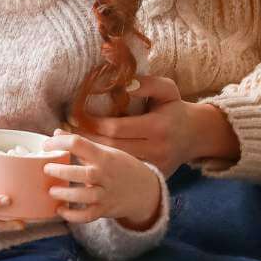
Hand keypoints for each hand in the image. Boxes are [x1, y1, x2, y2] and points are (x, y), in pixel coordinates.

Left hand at [43, 133, 162, 227]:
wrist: (145, 190)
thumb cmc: (120, 167)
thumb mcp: (105, 151)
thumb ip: (81, 144)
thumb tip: (56, 133)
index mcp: (103, 156)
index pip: (80, 144)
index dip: (60, 142)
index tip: (46, 146)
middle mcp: (105, 175)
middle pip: (84, 174)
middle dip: (63, 171)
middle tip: (46, 169)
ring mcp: (106, 194)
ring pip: (85, 196)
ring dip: (66, 194)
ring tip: (51, 191)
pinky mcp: (105, 210)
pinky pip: (88, 215)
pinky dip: (73, 215)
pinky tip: (60, 210)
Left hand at [70, 76, 238, 176]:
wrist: (197, 135)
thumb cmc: (175, 108)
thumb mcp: (167, 89)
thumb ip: (148, 83)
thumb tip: (125, 84)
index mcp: (158, 126)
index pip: (117, 128)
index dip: (93, 124)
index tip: (75, 118)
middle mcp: (157, 149)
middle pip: (112, 148)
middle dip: (86, 141)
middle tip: (64, 134)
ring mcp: (155, 166)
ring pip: (115, 164)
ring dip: (90, 156)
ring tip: (69, 147)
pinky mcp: (153, 176)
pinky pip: (123, 174)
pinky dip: (104, 168)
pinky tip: (87, 160)